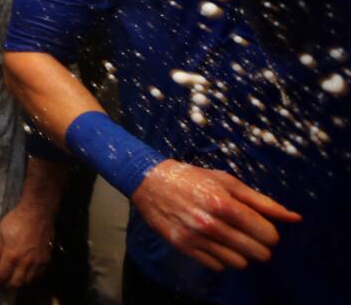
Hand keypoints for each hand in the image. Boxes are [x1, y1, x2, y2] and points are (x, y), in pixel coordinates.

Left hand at [0, 203, 53, 288]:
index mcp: (12, 255)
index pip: (1, 276)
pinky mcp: (46, 260)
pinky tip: (24, 273)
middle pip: (15, 284)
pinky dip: (30, 278)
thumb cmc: (17, 219)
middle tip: (0, 281)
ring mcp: (38, 262)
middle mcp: (26, 262)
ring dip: (18, 282)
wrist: (37, 212)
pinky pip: (38, 276)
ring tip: (12, 278)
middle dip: (6, 284)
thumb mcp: (0, 232)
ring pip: (27, 282)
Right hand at [131, 159, 300, 271]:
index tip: (261, 227)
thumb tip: (295, 218)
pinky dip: (220, 257)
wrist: (150, 182)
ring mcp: (196, 237)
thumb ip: (262, 201)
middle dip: (259, 245)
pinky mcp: (183, 247)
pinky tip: (213, 242)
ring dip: (240, 253)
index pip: (267, 234)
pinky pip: (217, 266)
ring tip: (230, 238)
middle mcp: (211, 223)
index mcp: (224, 203)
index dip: (270, 233)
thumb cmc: (193, 179)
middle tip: (248, 234)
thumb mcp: (227, 182)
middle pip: (257, 253)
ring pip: (239, 263)